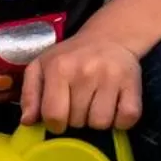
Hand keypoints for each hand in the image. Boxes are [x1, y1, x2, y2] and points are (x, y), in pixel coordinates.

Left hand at [20, 32, 142, 131]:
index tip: (60, 116)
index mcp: (59, 68)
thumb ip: (29, 95)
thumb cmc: (70, 57)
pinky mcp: (133, 83)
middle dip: (76, 119)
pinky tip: (114, 106)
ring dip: (98, 121)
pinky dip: (121, 120)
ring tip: (95, 103)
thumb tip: (27, 121)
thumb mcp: (41, 68)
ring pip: (101, 123)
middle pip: (78, 122)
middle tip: (80, 103)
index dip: (55, 123)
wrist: (108, 37)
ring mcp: (111, 77)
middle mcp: (85, 71)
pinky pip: (127, 118)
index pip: (54, 116)